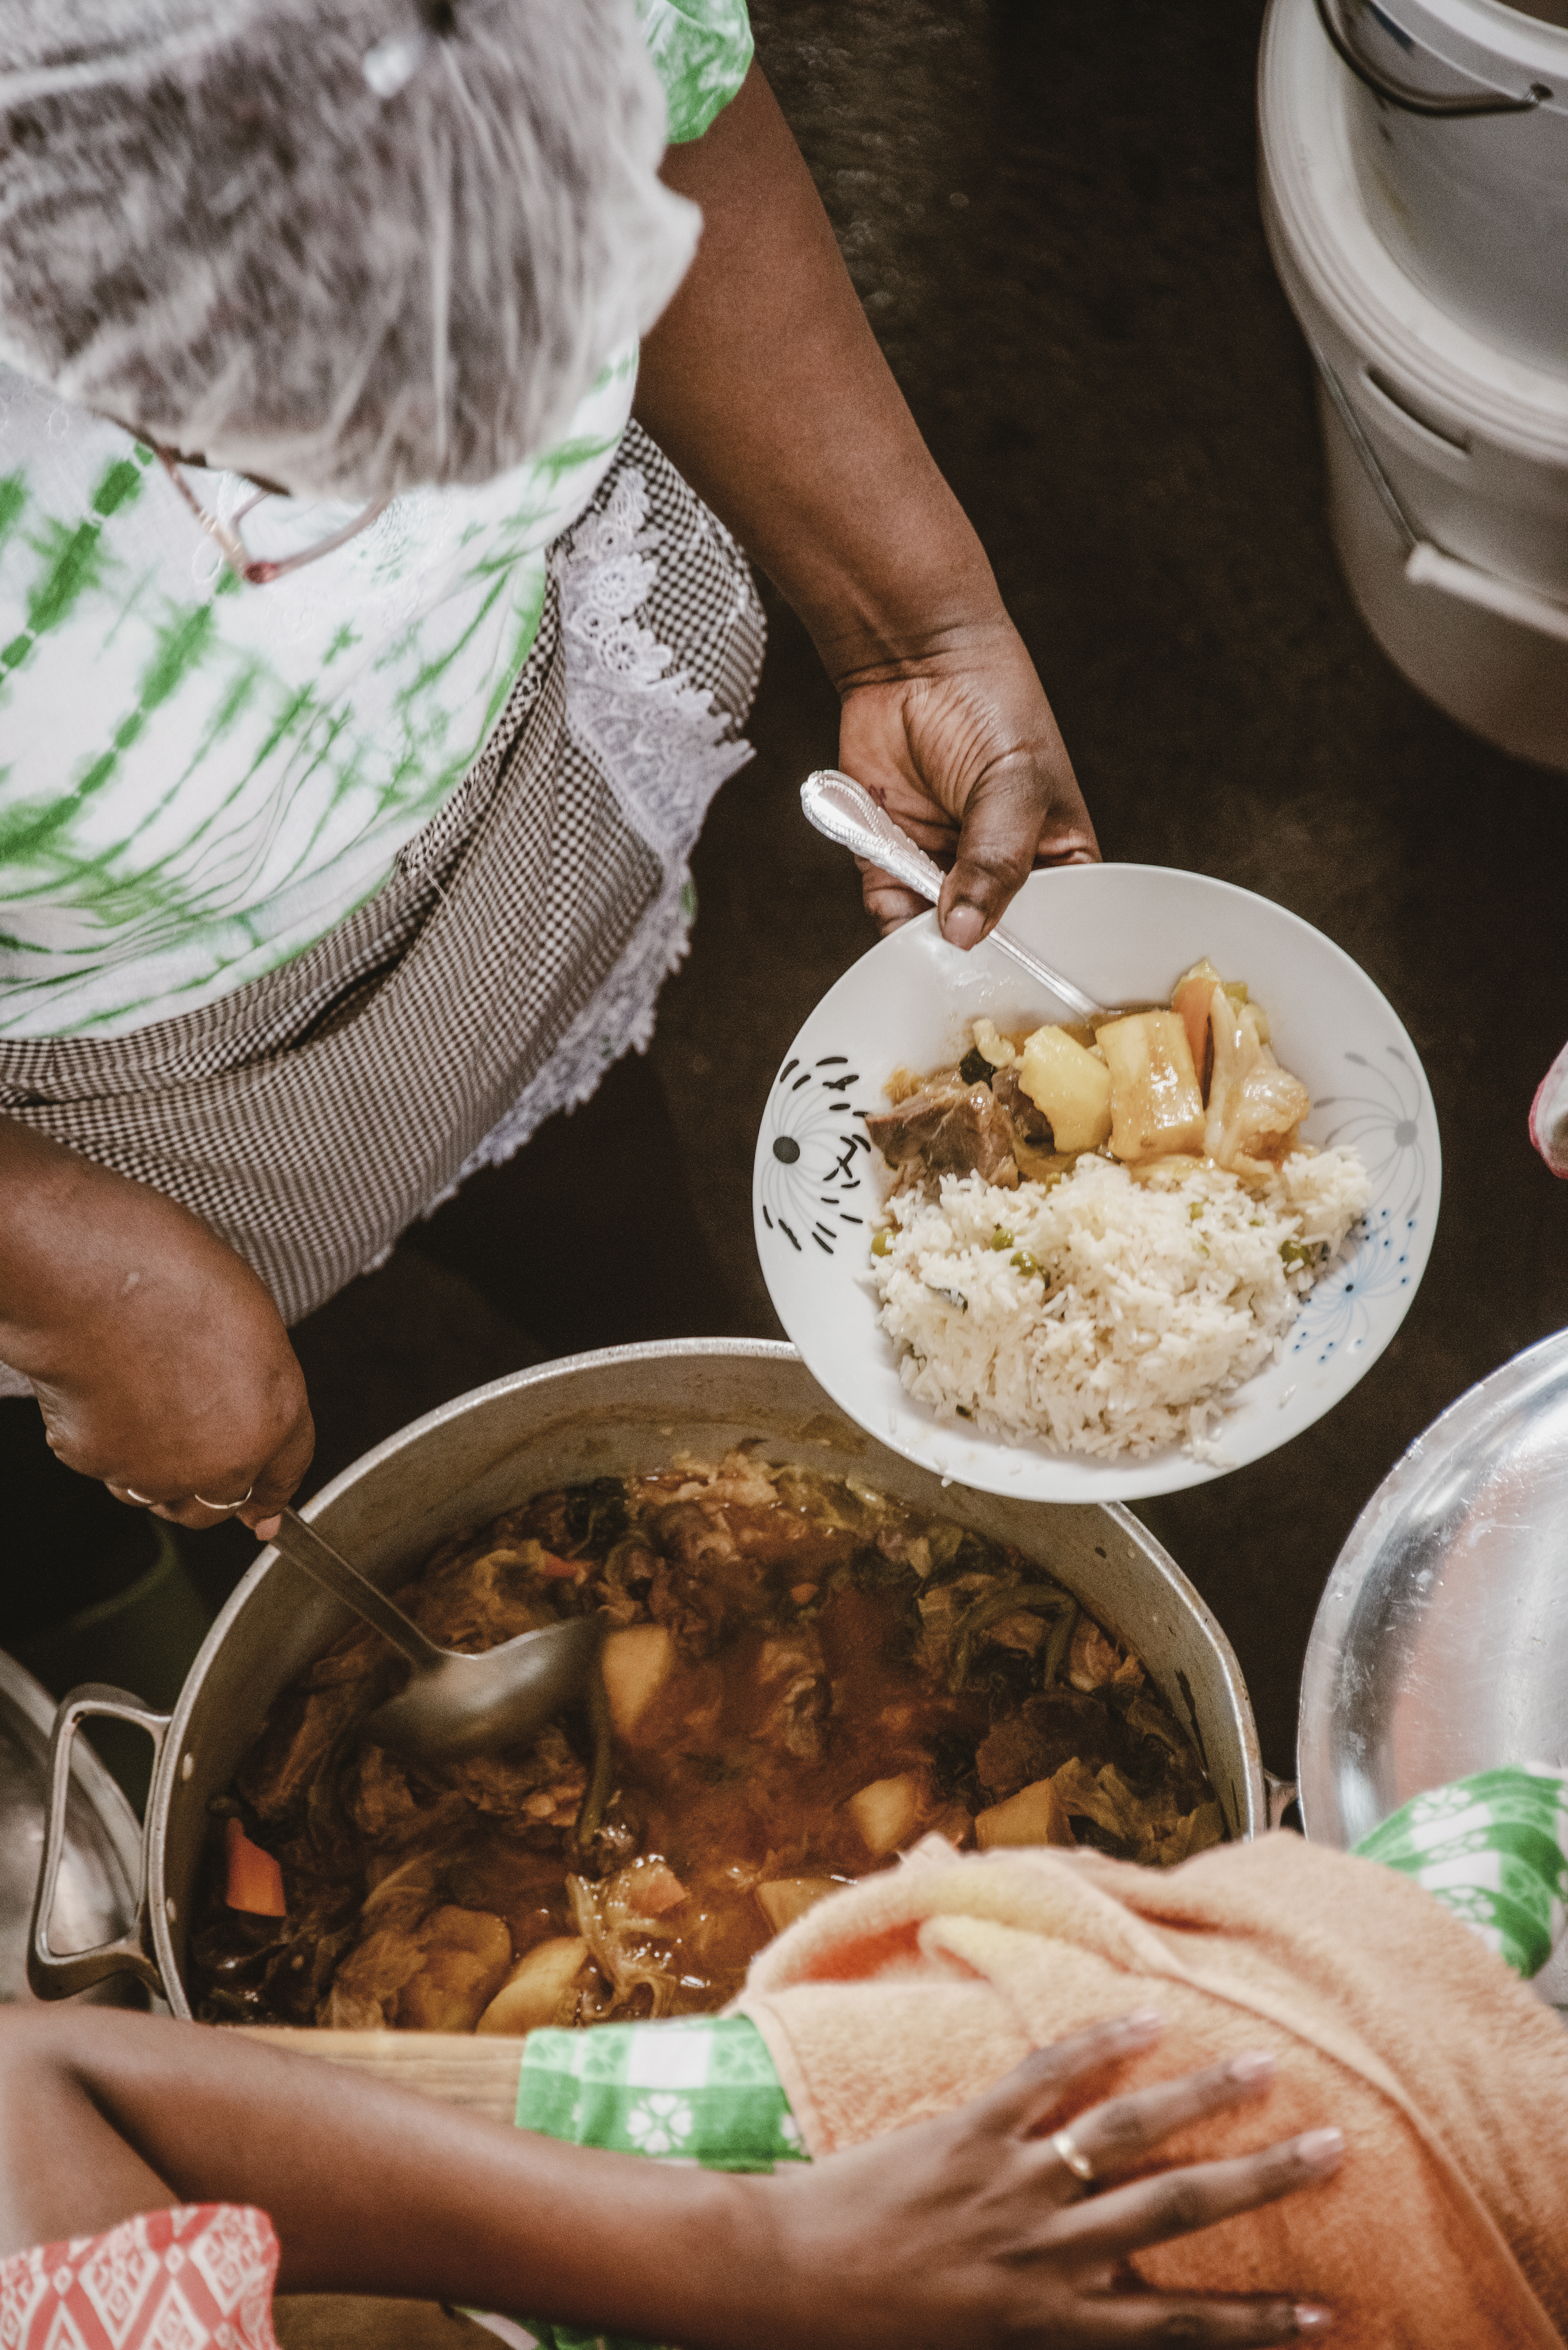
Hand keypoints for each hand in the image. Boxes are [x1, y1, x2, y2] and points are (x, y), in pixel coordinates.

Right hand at [1, 1125, 311, 1539]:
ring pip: (159, 1494)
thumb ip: (256, 1381)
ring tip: (143, 1405)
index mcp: (273, 1416)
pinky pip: (108, 1467)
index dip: (273, 1494)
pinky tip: (106, 1395)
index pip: (284, 1473)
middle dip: (208, 1485)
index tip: (264, 1513)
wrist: (88, 1277)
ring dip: (156, 1471)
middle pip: (217, 1503)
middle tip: (188, 1442)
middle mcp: (220, 1459)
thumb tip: (245, 1403)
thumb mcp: (250, 1320)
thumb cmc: (167, 1274)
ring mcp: (156, 1471)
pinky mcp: (98, 1464)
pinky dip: (106, 1444)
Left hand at [745, 2012, 1340, 2349]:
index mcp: (1052, 2322)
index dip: (1257, 2324)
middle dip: (1262, 2181)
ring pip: (1126, 2134)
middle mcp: (1047, 2252)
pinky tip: (1150, 2017)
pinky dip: (1098, 2043)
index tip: (1328, 2313)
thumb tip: (1126, 2323)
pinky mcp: (967, 2128)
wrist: (787, 2288)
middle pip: (1178, 2212)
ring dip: (1202, 2098)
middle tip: (1332, 2147)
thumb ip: (1054, 2335)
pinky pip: (1044, 2077)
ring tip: (1263, 2065)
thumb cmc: (881, 2340)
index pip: (1179, 2328)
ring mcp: (1010, 2182)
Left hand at [837, 615, 1098, 945]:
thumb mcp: (1013, 786)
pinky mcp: (892, 865)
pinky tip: (900, 897)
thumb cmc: (992, 709)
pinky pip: (890, 913)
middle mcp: (1000, 877)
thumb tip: (964, 933)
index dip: (1038, 955)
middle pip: (992, 943)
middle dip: (978, 954)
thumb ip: (995, 862)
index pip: (1057, 930)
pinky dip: (890, 918)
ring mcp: (945, 874)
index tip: (1023, 977)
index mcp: (1056, 862)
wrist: (915, 661)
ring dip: (928, 940)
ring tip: (932, 929)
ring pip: (936, 937)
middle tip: (970, 959)